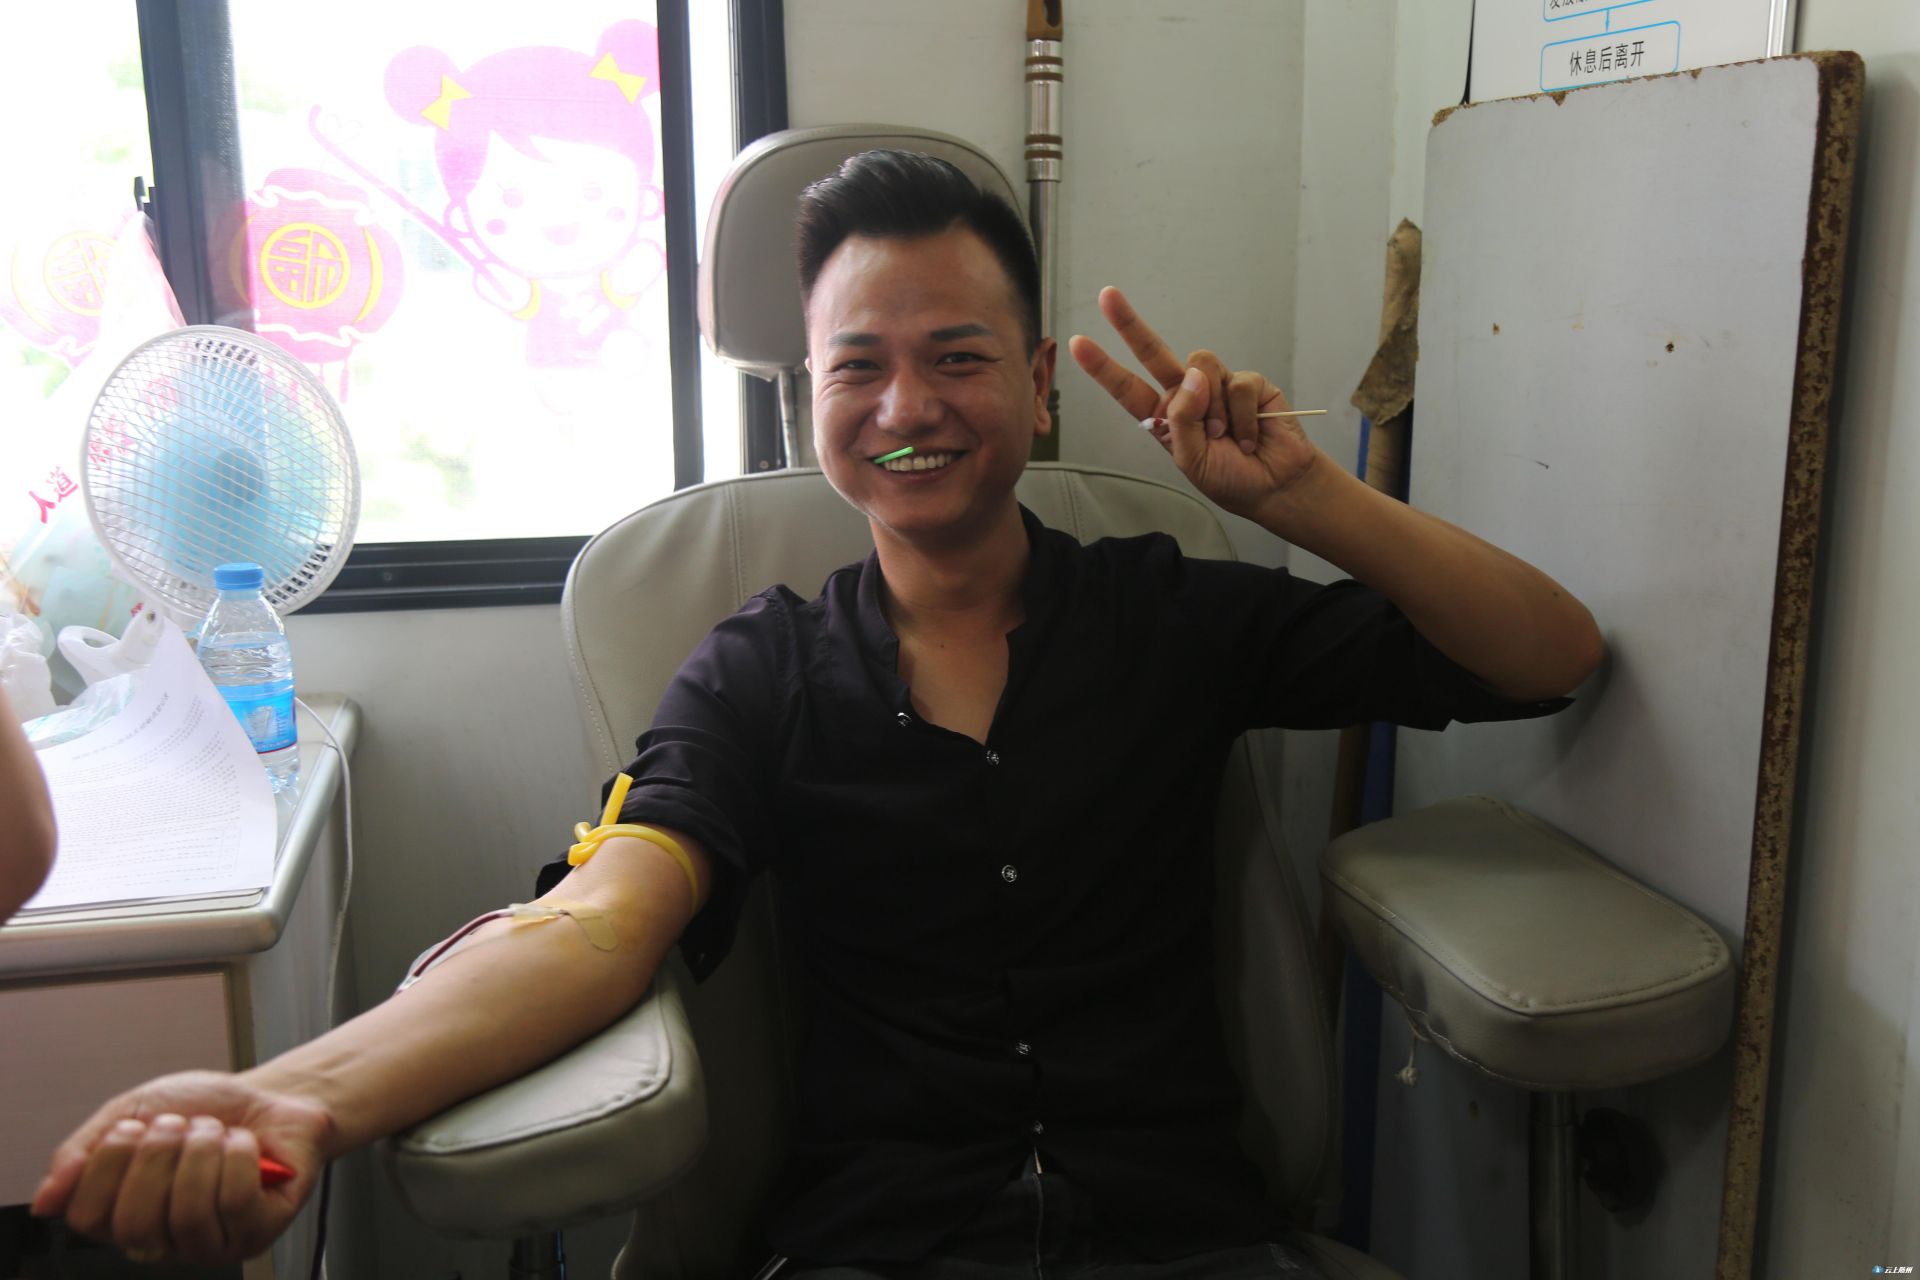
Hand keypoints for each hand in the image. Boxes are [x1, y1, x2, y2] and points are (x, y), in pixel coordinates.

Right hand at [31, 1070, 333, 1265]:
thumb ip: (83, 1153)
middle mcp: (163, 1239)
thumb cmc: (204, 1109)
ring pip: (187, 1213)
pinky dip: (237, 1157)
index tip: (135, 1127)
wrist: (271, 1096)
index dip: (109, 1165)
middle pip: (134, 1223)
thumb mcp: (133, 1113)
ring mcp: (210, 1242)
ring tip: (213, 1132)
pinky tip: (244, 1144)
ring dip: (201, 1152)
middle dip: (158, 1156)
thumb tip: (45, 1201)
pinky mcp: (256, 1232)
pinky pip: (234, 1203)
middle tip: (179, 1125)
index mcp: (124, 1215)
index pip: (87, 1218)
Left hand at [1070, 287, 1323, 521]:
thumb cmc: (1230, 479)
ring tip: (1226, 436)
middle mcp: (1187, 395)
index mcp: (1165, 417)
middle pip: (1153, 352)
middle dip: (1129, 324)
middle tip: (1107, 295)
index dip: (1103, 367)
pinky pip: (1238, 383)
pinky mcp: (1249, 383)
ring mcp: (1217, 385)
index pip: (1127, 388)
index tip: (1078, 343)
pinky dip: (1243, 415)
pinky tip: (1251, 436)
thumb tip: (1193, 376)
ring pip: (1201, 366)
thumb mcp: (1191, 460)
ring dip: (1214, 407)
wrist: (1276, 485)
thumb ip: (1183, 420)